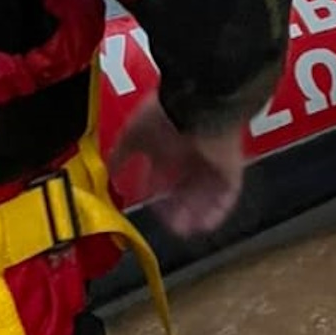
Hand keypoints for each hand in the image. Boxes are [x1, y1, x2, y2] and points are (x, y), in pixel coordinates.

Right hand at [109, 97, 244, 235]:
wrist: (197, 104)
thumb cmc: (166, 113)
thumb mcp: (132, 136)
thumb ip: (119, 156)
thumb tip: (104, 174)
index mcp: (169, 144)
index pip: (163, 175)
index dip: (155, 193)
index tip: (147, 208)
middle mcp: (191, 153)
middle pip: (185, 188)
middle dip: (177, 210)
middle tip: (169, 227)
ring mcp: (213, 161)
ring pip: (206, 195)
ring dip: (195, 214)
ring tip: (183, 230)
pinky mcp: (231, 166)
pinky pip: (228, 194)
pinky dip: (217, 211)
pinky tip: (204, 224)